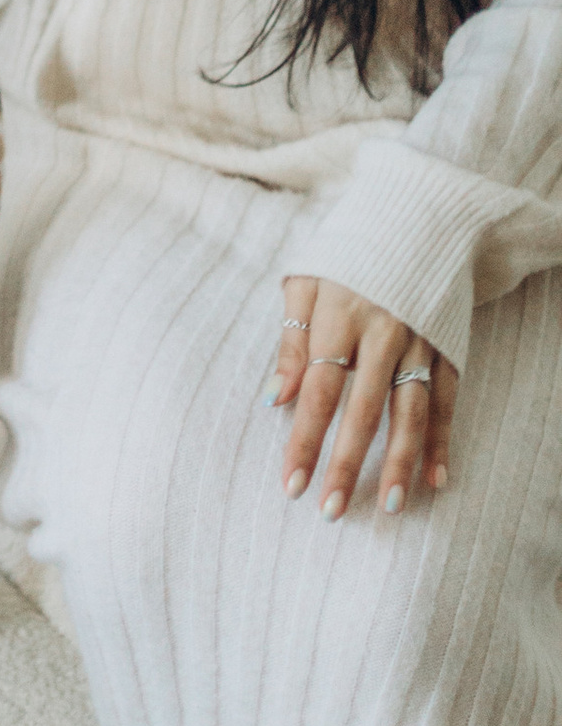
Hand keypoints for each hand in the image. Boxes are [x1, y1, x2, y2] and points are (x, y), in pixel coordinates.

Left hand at [275, 274, 454, 517]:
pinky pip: (448, 401)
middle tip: (332, 510)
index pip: (319, 390)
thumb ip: (291, 341)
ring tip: (391, 505)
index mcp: (341, 313)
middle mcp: (385, 330)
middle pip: (364, 409)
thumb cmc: (348, 255)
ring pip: (412, 411)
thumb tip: (275, 400)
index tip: (292, 484)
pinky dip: (443, 441)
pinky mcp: (450, 347)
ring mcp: (423, 341)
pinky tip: (436, 479)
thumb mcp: (307, 281)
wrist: (419, 215)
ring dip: (401, 462)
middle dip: (347, 463)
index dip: (305, 440)